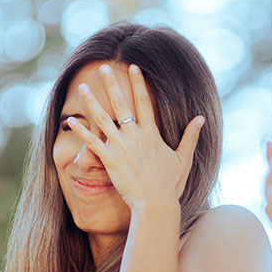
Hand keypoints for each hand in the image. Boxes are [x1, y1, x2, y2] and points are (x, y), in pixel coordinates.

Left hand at [66, 63, 203, 210]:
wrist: (156, 203)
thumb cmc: (170, 185)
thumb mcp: (184, 158)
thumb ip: (191, 136)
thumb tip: (201, 118)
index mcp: (152, 134)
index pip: (144, 102)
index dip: (138, 83)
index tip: (133, 67)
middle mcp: (135, 136)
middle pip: (121, 104)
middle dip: (112, 84)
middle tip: (103, 67)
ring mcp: (121, 147)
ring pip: (103, 119)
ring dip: (92, 102)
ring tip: (82, 87)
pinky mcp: (110, 160)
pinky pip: (92, 143)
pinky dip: (82, 131)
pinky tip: (71, 120)